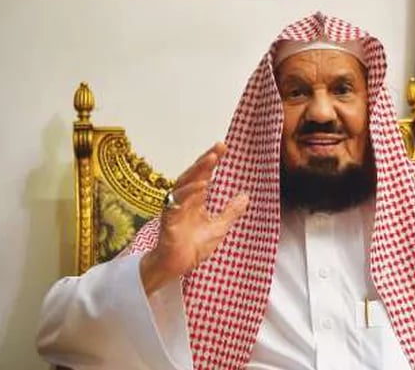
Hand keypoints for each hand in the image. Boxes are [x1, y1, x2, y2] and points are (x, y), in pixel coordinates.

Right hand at [140, 142, 248, 294]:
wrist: (177, 266)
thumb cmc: (193, 247)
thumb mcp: (219, 227)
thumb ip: (231, 212)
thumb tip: (246, 196)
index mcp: (195, 200)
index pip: (204, 175)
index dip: (212, 161)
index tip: (224, 147)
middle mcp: (184, 200)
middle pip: (193, 174)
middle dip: (205, 160)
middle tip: (218, 147)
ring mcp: (175, 208)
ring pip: (184, 183)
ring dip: (197, 171)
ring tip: (211, 159)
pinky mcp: (169, 219)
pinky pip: (176, 202)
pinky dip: (189, 193)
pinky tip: (201, 186)